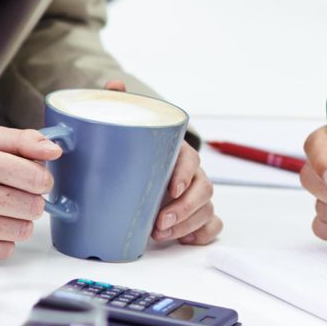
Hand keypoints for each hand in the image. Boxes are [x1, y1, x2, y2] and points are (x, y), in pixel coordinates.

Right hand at [0, 128, 60, 262]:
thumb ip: (24, 140)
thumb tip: (53, 151)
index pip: (35, 177)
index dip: (43, 179)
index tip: (35, 179)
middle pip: (32, 207)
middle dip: (32, 201)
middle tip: (16, 195)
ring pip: (21, 231)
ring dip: (20, 221)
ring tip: (2, 210)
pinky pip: (5, 250)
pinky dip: (4, 239)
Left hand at [99, 81, 220, 246]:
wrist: (137, 166)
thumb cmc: (133, 149)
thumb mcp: (124, 128)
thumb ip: (118, 105)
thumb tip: (114, 85)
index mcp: (177, 152)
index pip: (191, 159)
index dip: (184, 174)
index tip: (171, 188)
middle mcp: (191, 173)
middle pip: (204, 189)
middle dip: (184, 209)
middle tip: (158, 222)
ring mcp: (196, 195)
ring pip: (208, 210)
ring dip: (187, 225)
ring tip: (159, 234)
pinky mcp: (196, 215)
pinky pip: (212, 226)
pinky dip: (201, 234)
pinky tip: (183, 240)